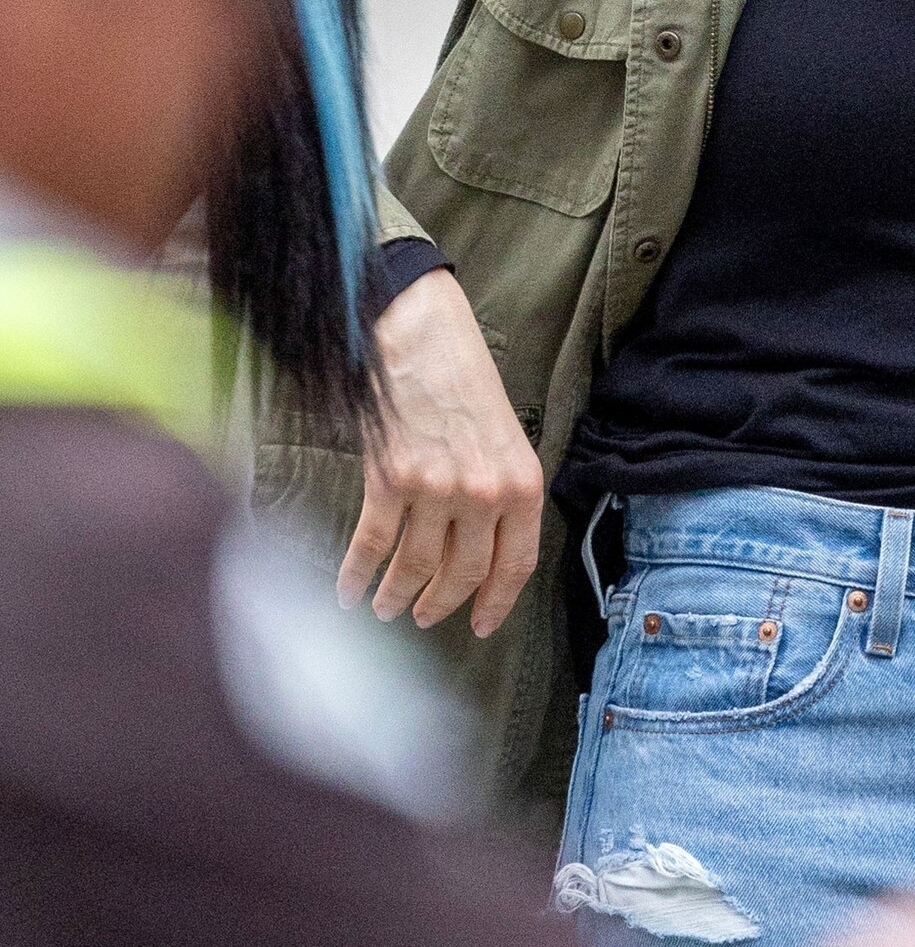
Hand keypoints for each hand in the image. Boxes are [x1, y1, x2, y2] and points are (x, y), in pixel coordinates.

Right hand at [337, 267, 543, 636]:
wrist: (422, 333)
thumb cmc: (465, 378)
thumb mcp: (505, 435)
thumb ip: (501, 491)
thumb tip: (480, 548)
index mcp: (522, 482)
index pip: (515, 564)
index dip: (496, 603)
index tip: (479, 626)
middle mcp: (484, 492)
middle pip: (463, 575)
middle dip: (440, 605)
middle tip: (422, 617)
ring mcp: (436, 489)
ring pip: (416, 568)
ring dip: (397, 597)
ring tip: (385, 608)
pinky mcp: (390, 480)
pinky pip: (372, 545)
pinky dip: (356, 575)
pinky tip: (347, 592)